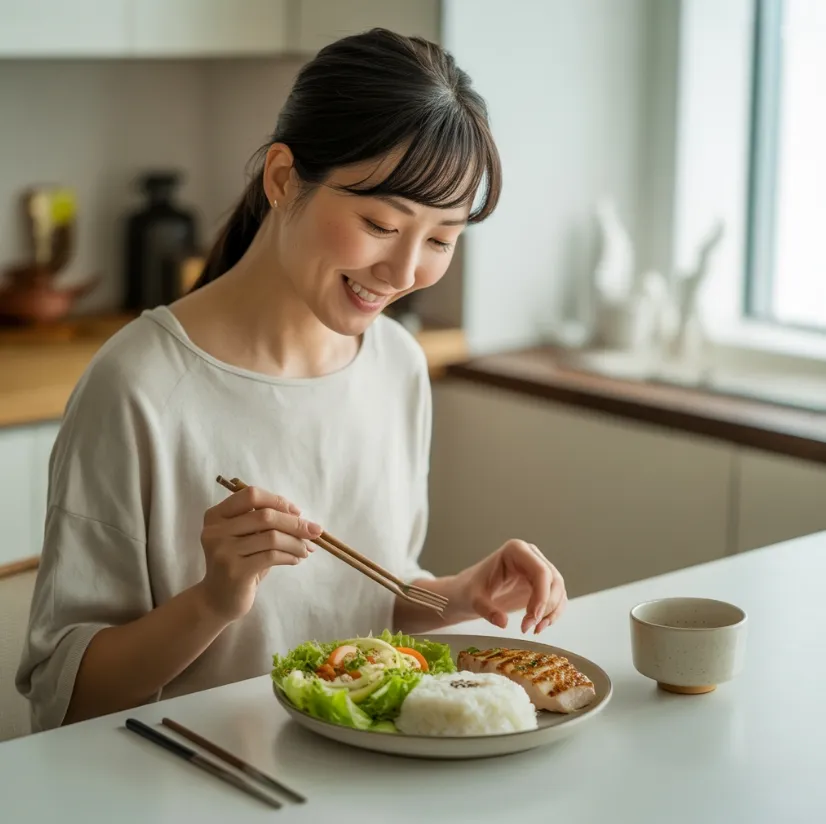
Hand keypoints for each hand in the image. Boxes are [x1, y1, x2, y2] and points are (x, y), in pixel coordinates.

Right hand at [197, 485, 321, 621]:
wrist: (218, 600)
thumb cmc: (239, 563)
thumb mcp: (248, 538)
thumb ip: (266, 523)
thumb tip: (302, 517)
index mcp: (217, 515)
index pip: (251, 495)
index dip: (278, 501)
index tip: (298, 512)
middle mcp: (215, 530)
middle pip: (265, 515)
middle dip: (295, 523)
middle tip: (315, 532)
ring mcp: (223, 551)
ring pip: (271, 537)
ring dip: (296, 542)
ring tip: (306, 550)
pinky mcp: (235, 571)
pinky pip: (271, 556)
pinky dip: (290, 556)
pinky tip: (296, 559)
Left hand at [462, 540, 566, 633]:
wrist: (468, 592)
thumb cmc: (470, 589)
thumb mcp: (473, 599)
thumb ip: (486, 610)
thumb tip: (503, 623)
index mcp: (515, 550)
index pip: (540, 571)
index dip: (542, 596)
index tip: (532, 618)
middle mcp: (530, 555)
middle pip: (554, 580)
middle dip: (546, 607)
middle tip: (529, 627)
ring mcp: (537, 568)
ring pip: (558, 590)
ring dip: (552, 612)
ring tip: (534, 629)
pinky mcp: (541, 583)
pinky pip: (556, 597)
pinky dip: (552, 613)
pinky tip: (538, 626)